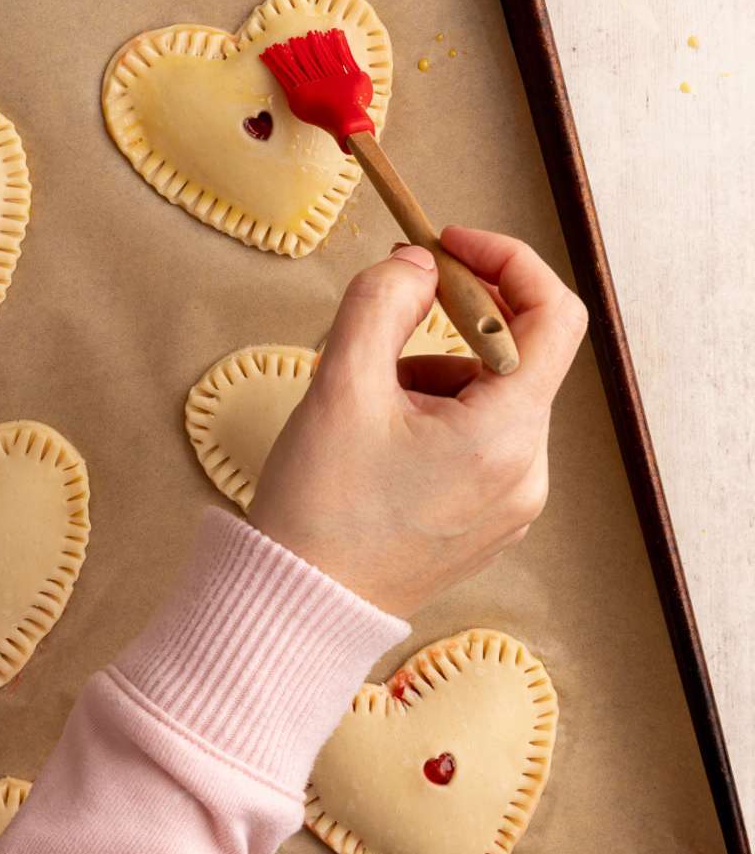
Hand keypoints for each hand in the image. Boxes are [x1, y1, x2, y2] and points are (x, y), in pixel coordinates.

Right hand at [248, 228, 587, 617]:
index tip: (448, 246)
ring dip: (433, 376)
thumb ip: (382, 302)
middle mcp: (527, 472)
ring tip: (363, 406)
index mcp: (506, 435)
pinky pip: (479, 442)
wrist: (299, 607)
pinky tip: (376, 443)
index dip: (507, 262)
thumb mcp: (341, 384)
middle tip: (381, 321)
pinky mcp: (486, 523)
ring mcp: (511, 503)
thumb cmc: (319, 509)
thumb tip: (418, 266)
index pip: (555, 316)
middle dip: (448, 326)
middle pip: (515, 357)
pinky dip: (435, 418)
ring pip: (491, 399)